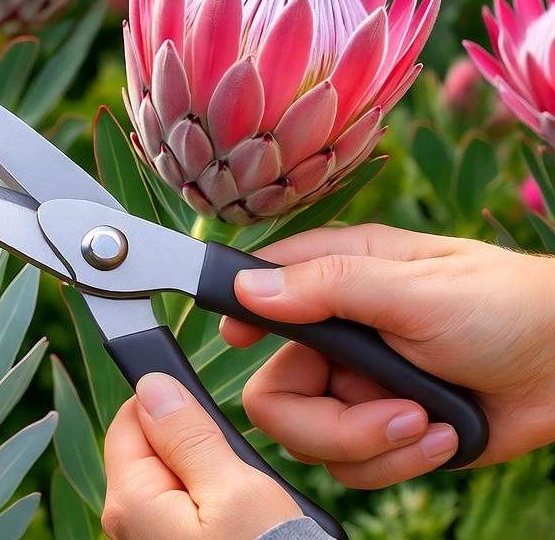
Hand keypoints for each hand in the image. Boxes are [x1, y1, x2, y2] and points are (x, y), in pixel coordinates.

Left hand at [102, 373, 302, 539]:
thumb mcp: (236, 490)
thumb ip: (188, 434)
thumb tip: (151, 385)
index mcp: (130, 499)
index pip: (131, 419)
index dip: (172, 405)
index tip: (213, 416)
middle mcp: (127, 524)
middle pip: (152, 451)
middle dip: (196, 447)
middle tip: (239, 473)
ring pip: (175, 482)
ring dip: (211, 479)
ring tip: (247, 506)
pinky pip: (187, 513)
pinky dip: (215, 509)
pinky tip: (243, 526)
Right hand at [224, 224, 554, 487]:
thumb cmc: (505, 307)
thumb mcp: (415, 290)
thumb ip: (329, 287)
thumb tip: (248, 290)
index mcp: (335, 278)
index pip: (256, 296)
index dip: (244, 324)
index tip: (242, 342)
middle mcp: (335, 337)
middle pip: (274, 398)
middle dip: (331, 424)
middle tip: (391, 416)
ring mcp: (356, 388)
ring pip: (311, 444)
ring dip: (376, 445)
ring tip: (430, 424)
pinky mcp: (382, 432)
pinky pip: (353, 468)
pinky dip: (399, 463)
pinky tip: (443, 436)